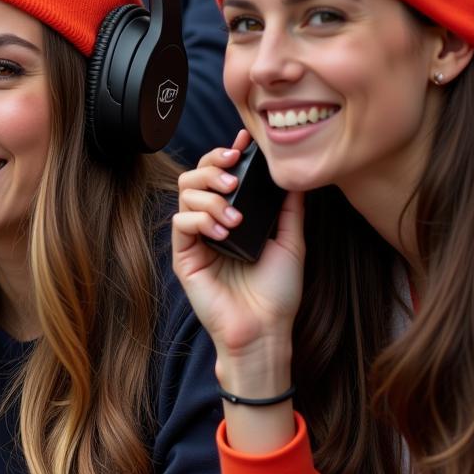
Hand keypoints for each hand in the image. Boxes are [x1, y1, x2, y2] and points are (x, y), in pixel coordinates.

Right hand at [173, 131, 304, 382]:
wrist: (264, 330)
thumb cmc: (277, 293)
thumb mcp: (290, 242)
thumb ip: (288, 208)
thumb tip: (292, 175)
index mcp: (233, 217)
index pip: (221, 175)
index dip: (227, 154)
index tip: (245, 144)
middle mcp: (210, 224)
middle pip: (195, 177)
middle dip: (213, 166)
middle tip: (234, 175)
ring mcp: (195, 240)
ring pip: (185, 194)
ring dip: (210, 196)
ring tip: (234, 216)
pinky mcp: (184, 258)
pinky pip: (181, 223)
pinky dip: (200, 219)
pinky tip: (222, 232)